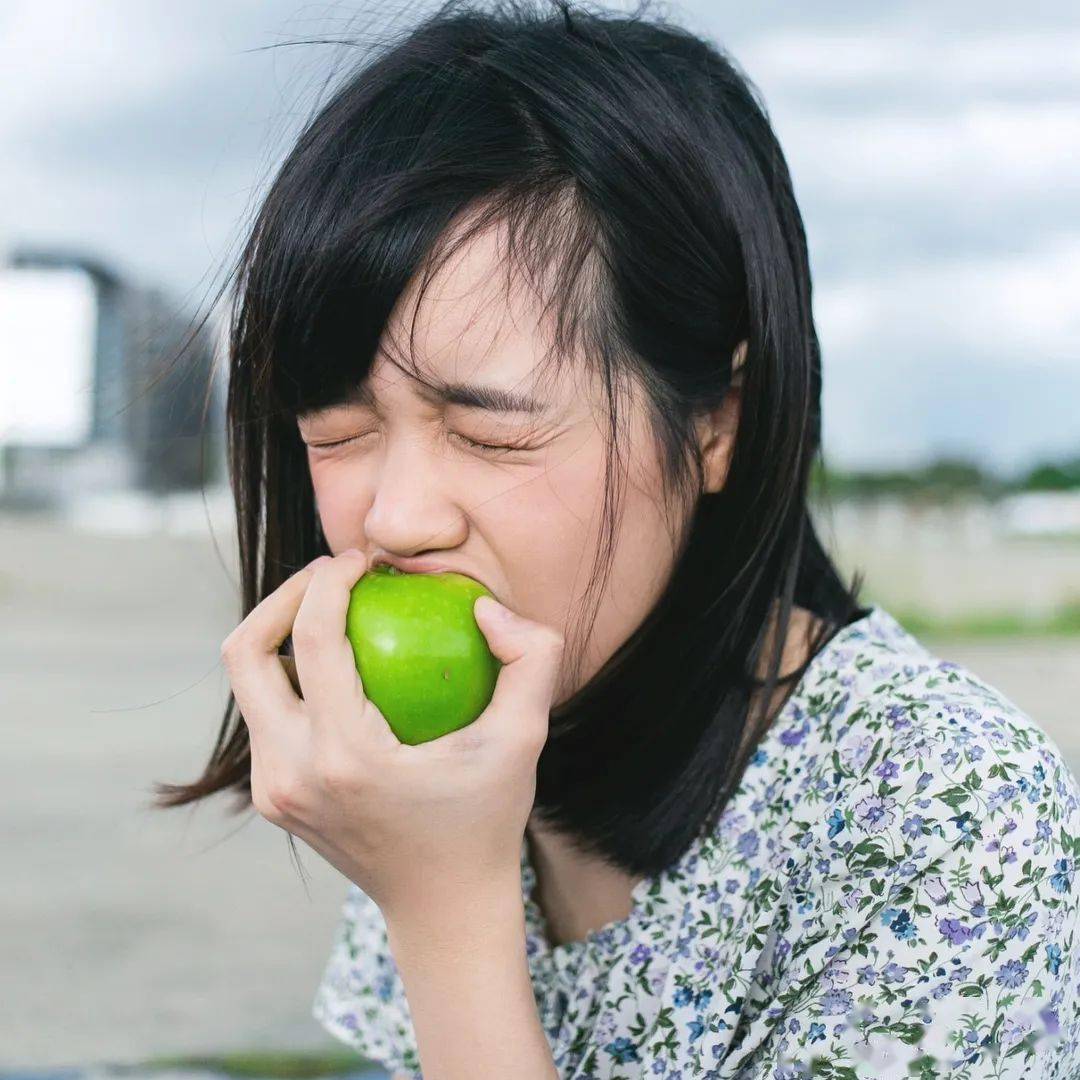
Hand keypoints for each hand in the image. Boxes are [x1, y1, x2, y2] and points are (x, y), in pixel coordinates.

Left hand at [219, 549, 564, 923]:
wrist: (442, 908)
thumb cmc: (487, 820)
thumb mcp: (526, 739)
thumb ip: (531, 658)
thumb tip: (485, 607)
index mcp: (344, 757)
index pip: (311, 639)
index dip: (327, 581)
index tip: (362, 560)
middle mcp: (291, 774)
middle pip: (245, 653)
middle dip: (281, 595)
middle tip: (332, 574)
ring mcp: (273, 790)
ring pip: (245, 682)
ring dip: (279, 631)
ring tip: (333, 607)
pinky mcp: (272, 797)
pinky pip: (265, 713)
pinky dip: (291, 672)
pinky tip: (338, 659)